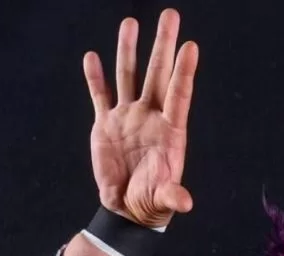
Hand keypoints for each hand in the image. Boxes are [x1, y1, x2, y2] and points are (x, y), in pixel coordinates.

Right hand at [83, 8, 198, 227]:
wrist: (128, 207)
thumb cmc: (152, 202)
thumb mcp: (164, 199)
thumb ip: (173, 196)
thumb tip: (184, 204)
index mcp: (170, 131)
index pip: (179, 94)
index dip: (184, 71)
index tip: (190, 46)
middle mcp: (150, 117)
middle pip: (157, 74)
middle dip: (163, 44)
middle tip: (170, 14)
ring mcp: (128, 117)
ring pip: (128, 76)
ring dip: (128, 50)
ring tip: (130, 23)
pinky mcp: (106, 124)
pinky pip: (100, 95)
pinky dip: (95, 78)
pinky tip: (93, 56)